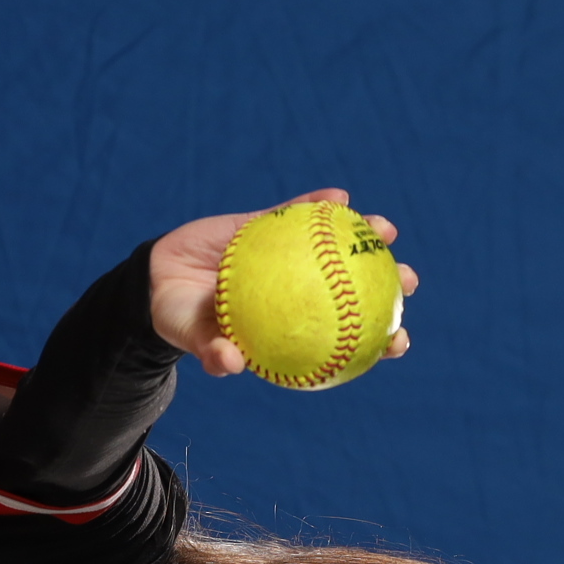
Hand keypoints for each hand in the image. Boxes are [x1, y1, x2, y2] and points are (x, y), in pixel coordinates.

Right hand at [148, 187, 420, 376]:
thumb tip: (229, 365)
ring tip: (385, 229)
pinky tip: (339, 197)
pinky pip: (299, 213)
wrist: (156, 278)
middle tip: (408, 281)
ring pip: (336, 248)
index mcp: (292, 327)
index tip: (398, 341)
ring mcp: (288, 259)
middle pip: (354, 291)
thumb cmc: (178, 317)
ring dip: (365, 236)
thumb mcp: (191, 337)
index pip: (344, 339)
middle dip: (388, 285)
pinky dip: (318, 204)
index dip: (375, 341)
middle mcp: (299, 293)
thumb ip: (212, 352)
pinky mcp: (270, 226)